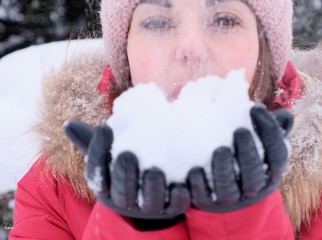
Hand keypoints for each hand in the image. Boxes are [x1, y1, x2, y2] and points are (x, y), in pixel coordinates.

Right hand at [64, 121, 189, 220]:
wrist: (151, 196)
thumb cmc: (125, 169)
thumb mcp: (108, 156)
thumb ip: (92, 143)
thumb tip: (68, 124)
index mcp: (108, 187)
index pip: (98, 172)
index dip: (99, 151)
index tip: (104, 128)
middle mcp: (127, 200)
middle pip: (123, 191)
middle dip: (124, 174)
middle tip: (127, 154)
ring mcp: (151, 207)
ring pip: (150, 201)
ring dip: (152, 187)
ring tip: (153, 170)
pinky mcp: (174, 208)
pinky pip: (177, 206)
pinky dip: (180, 197)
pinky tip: (182, 185)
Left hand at [187, 104, 292, 211]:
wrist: (227, 190)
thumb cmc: (247, 155)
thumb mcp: (263, 144)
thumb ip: (273, 128)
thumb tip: (284, 115)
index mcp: (271, 170)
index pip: (276, 153)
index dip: (269, 131)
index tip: (255, 109)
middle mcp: (253, 187)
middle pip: (254, 175)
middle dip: (248, 153)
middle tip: (239, 130)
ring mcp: (231, 198)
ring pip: (229, 189)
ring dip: (224, 170)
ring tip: (220, 150)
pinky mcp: (207, 203)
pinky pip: (204, 197)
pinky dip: (200, 185)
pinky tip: (195, 169)